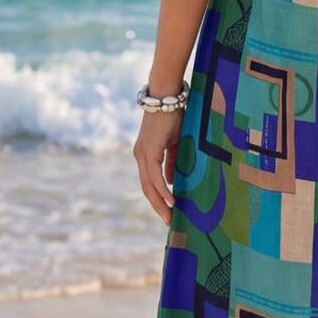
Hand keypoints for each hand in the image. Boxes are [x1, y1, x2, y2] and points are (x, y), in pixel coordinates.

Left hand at [132, 110, 180, 224]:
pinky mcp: (149, 150)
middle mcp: (140, 155)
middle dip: (157, 206)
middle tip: (168, 221)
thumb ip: (172, 162)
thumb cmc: (173, 116)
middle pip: (146, 188)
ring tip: (170, 216)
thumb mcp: (176, 143)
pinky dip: (162, 189)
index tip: (167, 212)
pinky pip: (154, 175)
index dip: (157, 198)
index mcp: (145, 154)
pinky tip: (171, 200)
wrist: (167, 96)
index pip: (149, 182)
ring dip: (159, 202)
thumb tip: (171, 182)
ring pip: (149, 185)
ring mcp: (143, 153)